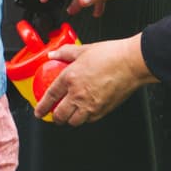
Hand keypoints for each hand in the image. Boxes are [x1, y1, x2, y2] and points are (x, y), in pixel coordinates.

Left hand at [33, 34, 156, 125]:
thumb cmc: (111, 55)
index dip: (42, 107)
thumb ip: (66, 52)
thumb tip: (54, 54)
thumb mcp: (84, 49)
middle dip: (55, 118)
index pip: (50, 96)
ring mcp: (90, 104)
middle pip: (60, 115)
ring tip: (71, 116)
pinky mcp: (103, 110)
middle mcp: (78, 94)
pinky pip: (90, 120)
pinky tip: (86, 112)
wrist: (131, 63)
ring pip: (74, 121)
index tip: (39, 112)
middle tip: (55, 116)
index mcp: (70, 78)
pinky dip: (85, 119)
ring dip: (70, 120)